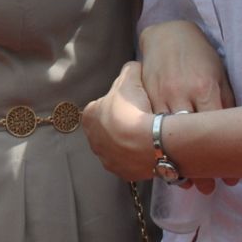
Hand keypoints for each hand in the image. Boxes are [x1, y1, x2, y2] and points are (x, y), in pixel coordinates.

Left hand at [82, 61, 157, 182]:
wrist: (151, 142)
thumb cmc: (135, 108)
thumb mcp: (131, 78)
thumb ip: (129, 70)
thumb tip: (134, 67)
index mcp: (89, 117)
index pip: (101, 106)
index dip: (118, 103)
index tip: (131, 104)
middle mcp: (93, 141)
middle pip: (108, 129)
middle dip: (121, 125)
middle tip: (140, 120)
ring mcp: (107, 160)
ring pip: (118, 148)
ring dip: (129, 142)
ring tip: (147, 136)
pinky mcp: (123, 173)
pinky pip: (131, 163)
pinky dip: (139, 157)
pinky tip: (151, 149)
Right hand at [139, 20, 236, 191]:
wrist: (166, 35)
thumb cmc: (200, 56)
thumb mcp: (219, 77)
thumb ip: (225, 104)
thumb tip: (235, 136)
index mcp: (204, 88)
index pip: (215, 127)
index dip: (222, 155)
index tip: (230, 178)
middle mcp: (179, 93)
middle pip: (188, 136)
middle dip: (197, 165)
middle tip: (207, 189)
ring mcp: (158, 95)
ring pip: (164, 135)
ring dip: (174, 160)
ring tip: (187, 183)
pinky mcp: (142, 96)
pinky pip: (146, 125)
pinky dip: (154, 145)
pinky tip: (162, 162)